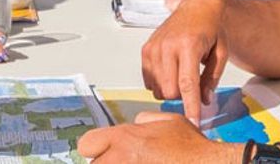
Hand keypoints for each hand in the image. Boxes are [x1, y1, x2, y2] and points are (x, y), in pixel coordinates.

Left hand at [77, 112, 230, 163]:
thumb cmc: (192, 148)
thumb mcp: (169, 121)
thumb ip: (145, 120)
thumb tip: (134, 125)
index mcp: (125, 138)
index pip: (87, 144)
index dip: (95, 148)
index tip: (102, 151)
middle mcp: (122, 159)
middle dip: (107, 162)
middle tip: (124, 160)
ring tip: (137, 163)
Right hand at [140, 0, 229, 123]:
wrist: (196, 10)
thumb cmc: (210, 30)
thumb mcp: (221, 53)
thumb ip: (212, 79)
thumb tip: (204, 100)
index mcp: (189, 45)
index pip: (188, 84)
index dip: (191, 106)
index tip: (193, 121)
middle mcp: (168, 45)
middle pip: (170, 90)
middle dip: (182, 97)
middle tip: (192, 87)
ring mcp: (154, 47)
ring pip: (157, 88)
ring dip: (170, 90)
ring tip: (181, 75)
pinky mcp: (146, 50)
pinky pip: (148, 81)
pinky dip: (159, 83)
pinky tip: (170, 73)